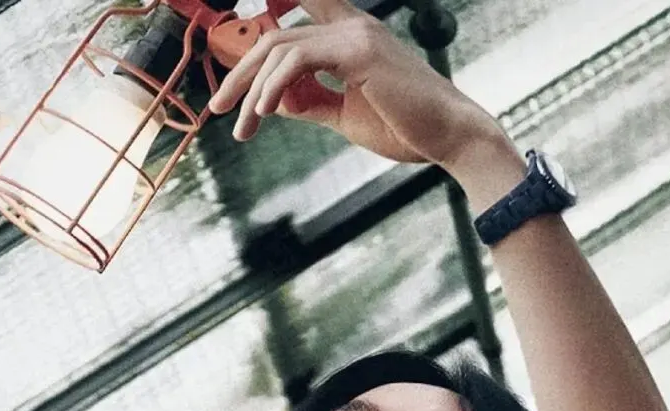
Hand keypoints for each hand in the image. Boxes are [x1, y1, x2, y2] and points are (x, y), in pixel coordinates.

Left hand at [207, 0, 502, 172]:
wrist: (450, 139)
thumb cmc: (406, 129)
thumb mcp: (345, 115)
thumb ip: (310, 103)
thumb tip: (271, 102)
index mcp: (352, 36)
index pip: (300, 11)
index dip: (265, 18)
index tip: (234, 65)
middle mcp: (352, 26)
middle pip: (275, 37)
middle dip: (240, 74)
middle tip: (218, 108)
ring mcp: (355, 35)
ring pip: (279, 49)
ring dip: (250, 90)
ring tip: (240, 127)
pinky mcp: (357, 52)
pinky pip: (296, 63)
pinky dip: (272, 88)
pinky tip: (263, 114)